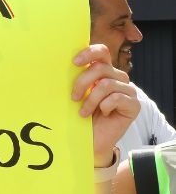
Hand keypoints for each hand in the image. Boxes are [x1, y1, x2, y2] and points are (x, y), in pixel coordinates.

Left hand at [71, 44, 137, 165]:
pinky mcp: (134, 105)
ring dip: (91, 99)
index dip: (89, 53)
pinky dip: (104, 106)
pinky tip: (101, 114)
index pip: (102, 52)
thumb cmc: (81, 116)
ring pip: (107, 84)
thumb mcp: (76, 95)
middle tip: (73, 97)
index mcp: (104, 71)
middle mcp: (118, 78)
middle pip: (101, 68)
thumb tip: (59, 65)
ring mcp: (128, 91)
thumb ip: (75, 79)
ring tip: (84, 112)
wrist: (90, 141)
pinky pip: (117, 98)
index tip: (74, 62)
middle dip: (83, 82)